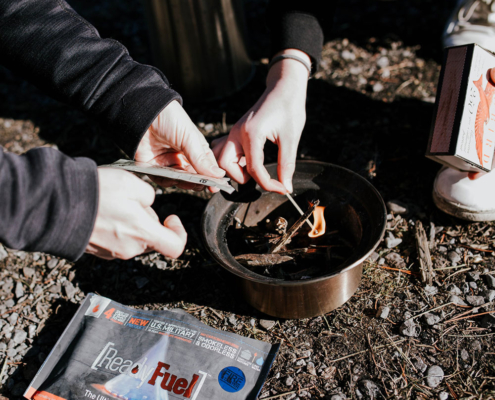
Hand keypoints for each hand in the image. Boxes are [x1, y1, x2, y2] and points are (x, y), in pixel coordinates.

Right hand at [86, 168, 186, 259]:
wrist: (56, 206)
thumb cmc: (96, 194)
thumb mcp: (132, 183)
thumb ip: (148, 196)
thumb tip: (148, 204)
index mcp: (143, 233)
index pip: (175, 247)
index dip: (179, 233)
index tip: (172, 218)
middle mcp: (130, 248)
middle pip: (151, 237)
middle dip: (147, 219)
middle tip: (130, 201)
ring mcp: (113, 252)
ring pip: (133, 237)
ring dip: (130, 222)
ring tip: (112, 203)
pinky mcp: (98, 251)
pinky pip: (115, 239)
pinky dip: (114, 227)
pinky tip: (102, 211)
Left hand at [135, 100, 224, 191]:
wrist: (144, 111)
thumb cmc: (170, 118)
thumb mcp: (189, 138)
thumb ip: (201, 159)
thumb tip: (219, 175)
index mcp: (195, 149)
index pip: (206, 167)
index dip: (211, 177)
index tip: (216, 186)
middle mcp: (182, 157)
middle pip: (193, 176)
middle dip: (198, 181)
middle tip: (202, 185)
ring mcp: (167, 162)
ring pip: (178, 180)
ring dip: (184, 183)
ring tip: (189, 182)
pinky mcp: (152, 166)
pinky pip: (161, 179)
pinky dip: (168, 181)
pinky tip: (173, 179)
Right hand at [212, 49, 309, 193]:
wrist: (284, 86)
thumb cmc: (289, 108)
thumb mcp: (291, 138)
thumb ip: (286, 164)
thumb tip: (286, 187)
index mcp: (251, 133)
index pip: (253, 169)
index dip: (268, 184)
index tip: (282, 189)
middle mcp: (237, 132)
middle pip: (225, 165)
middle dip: (241, 178)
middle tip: (260, 179)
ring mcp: (234, 131)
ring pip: (220, 158)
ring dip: (232, 170)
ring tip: (251, 172)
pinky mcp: (236, 131)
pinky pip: (223, 149)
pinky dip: (230, 160)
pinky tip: (245, 162)